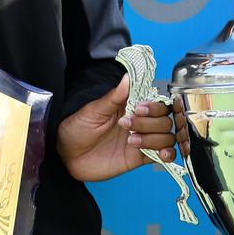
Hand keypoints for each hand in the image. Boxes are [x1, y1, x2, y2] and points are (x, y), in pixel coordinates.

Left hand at [56, 74, 177, 181]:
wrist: (66, 155)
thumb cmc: (76, 128)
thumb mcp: (93, 110)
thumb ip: (114, 97)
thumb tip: (129, 76)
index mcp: (131, 107)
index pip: (157, 103)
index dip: (153, 107)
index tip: (138, 109)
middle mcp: (140, 123)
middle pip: (165, 120)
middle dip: (150, 123)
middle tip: (126, 126)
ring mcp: (141, 140)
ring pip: (166, 137)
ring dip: (154, 139)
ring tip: (131, 142)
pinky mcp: (138, 158)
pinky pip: (161, 156)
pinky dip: (167, 154)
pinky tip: (161, 153)